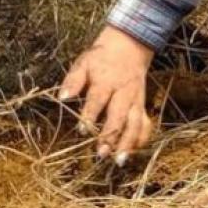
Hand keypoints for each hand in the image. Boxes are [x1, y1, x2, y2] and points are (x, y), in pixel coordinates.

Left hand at [58, 25, 155, 165]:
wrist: (128, 47)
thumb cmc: (100, 58)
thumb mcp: (83, 63)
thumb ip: (73, 81)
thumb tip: (62, 98)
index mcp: (106, 81)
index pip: (97, 99)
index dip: (90, 115)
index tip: (82, 130)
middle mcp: (123, 92)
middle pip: (118, 116)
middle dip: (110, 136)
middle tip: (101, 154)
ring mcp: (135, 100)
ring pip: (135, 124)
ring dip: (128, 143)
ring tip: (118, 160)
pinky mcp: (142, 105)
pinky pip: (145, 124)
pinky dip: (141, 139)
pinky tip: (133, 152)